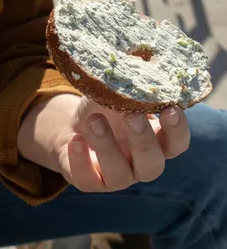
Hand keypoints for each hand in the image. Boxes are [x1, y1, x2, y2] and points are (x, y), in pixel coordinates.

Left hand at [53, 96, 190, 191]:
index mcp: (155, 143)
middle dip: (143, 141)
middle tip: (131, 115)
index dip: (177, 130)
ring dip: (107, 147)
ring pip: (120, 175)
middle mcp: (140, 164)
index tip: (170, 109)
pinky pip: (87, 180)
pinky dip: (81, 160)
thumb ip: (128, 89)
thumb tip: (138, 68)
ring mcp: (116, 177)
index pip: (176, 144)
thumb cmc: (103, 110)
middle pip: (153, 164)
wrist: (75, 128)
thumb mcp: (115, 95)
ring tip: (94, 120)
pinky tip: (76, 139)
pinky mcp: (91, 182)